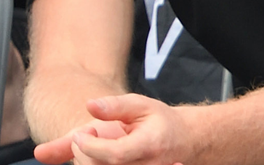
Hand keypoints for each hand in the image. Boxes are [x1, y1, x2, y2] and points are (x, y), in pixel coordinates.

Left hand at [34, 94, 192, 164]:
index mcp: (150, 145)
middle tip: (87, 133)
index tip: (81, 133)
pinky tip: (98, 154)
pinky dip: (94, 163)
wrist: (182, 141)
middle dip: (84, 152)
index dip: (92, 146)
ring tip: (94, 142)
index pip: (116, 154)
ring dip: (87, 160)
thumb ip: (115, 106)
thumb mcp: (140, 105)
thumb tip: (89, 106)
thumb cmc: (158, 121)